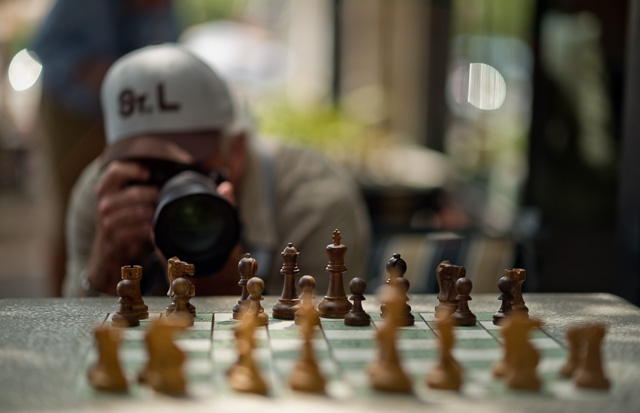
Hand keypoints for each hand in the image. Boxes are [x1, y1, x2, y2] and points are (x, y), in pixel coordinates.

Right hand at [87, 161, 158, 293]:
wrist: (110, 247)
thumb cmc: (124, 215)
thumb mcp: (123, 196)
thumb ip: (136, 181)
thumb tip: (169, 168)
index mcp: (104, 189)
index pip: (114, 171)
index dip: (133, 170)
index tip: (147, 174)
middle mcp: (103, 204)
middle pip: (134, 194)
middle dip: (153, 195)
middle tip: (160, 197)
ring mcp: (108, 222)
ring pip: (141, 212)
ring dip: (154, 212)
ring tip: (157, 212)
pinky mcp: (116, 238)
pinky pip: (143, 229)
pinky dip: (151, 228)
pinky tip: (152, 227)